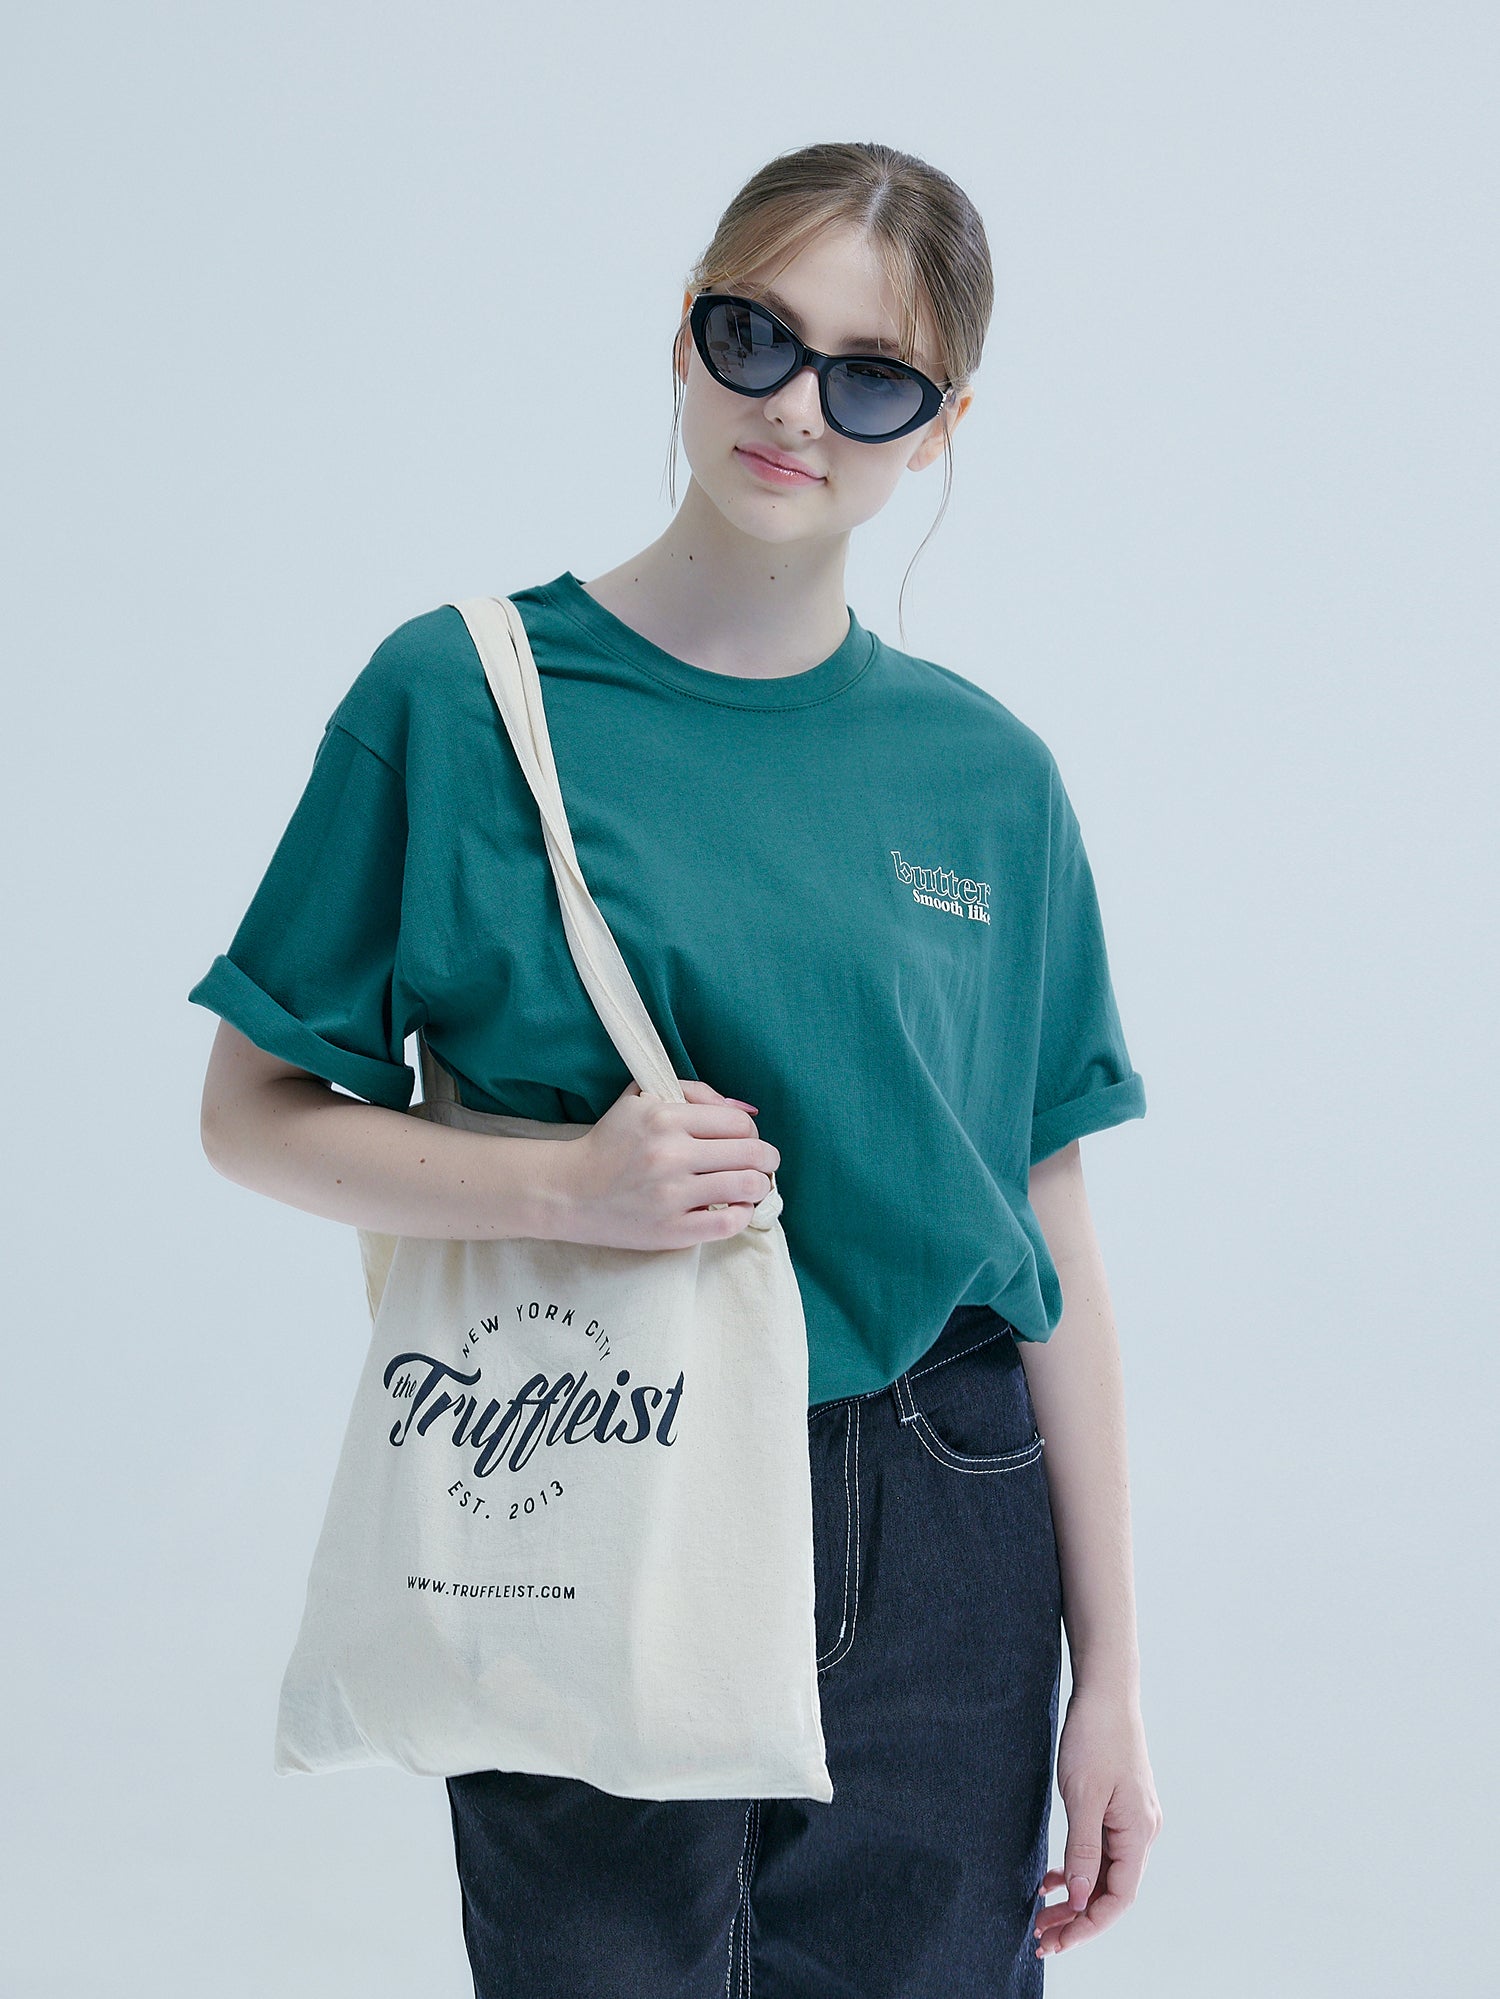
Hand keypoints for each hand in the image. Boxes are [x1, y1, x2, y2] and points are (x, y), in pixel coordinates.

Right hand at [554, 1079, 780, 1250]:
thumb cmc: (610, 1144)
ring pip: (748, 1185)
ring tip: (753, 1187)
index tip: (749, 1142)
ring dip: (760, 1186)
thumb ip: (693, 1094)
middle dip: (767, 1159)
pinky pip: (729, 1222)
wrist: (568, 1191)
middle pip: (752, 1153)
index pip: (738, 1122)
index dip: (751, 1132)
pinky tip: (735, 1208)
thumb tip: (744, 1109)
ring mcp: (672, 1195)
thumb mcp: (642, 1100)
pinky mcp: (671, 1230)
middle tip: (765, 1164)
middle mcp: (671, 1154)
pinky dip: (743, 1214)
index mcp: (665, 1117)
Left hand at [1032, 1680, 1162, 1959]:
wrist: (1106, 1691)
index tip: (1056, 1941)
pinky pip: (1102, 1851)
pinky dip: (1079, 1869)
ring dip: (1076, 1897)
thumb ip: (1083, 1850)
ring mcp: (1132, 1819)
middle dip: (1078, 1919)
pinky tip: (1054, 1878)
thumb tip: (1081, 1901)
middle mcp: (1142, 1831)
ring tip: (1041, 1915)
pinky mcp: (1119, 1807)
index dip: (1087, 1926)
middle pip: (1112, 1891)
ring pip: (1105, 1873)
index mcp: (1138, 1832)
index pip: (1118, 1898)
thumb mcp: (1082, 1796)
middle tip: (1041, 1938)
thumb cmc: (1094, 1738)